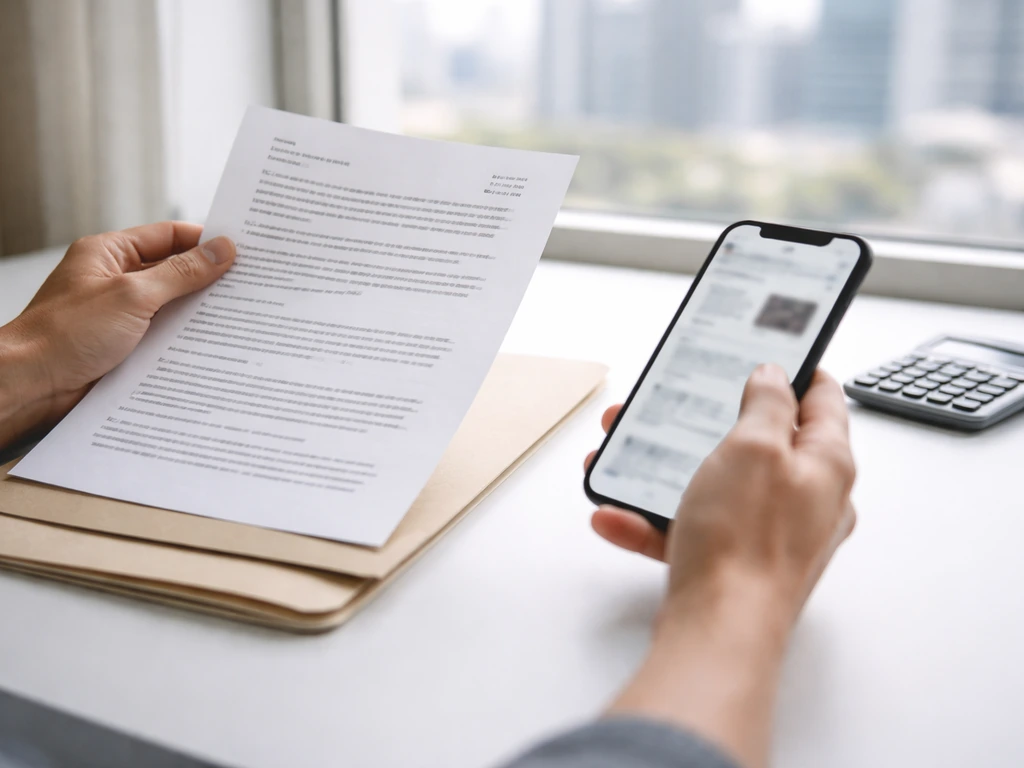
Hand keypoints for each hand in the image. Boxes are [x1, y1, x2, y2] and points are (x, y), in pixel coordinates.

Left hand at [0, 222, 235, 450]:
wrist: (31, 387)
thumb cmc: (64, 334)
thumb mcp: (132, 296)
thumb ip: (180, 273)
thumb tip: (220, 251)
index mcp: (109, 254)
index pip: (168, 236)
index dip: (204, 241)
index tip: (240, 250)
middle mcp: (115, 281)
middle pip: (173, 271)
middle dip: (207, 280)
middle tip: (248, 286)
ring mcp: (120, 315)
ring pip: (172, 307)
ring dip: (198, 314)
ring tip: (237, 317)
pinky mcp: (125, 346)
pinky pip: (164, 337)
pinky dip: (186, 340)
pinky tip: (211, 346)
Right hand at [585, 365, 854, 614]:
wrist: (719, 633)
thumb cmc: (746, 545)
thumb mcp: (755, 449)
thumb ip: (767, 404)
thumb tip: (772, 377)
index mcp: (825, 464)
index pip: (822, 399)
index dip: (797, 368)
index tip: (771, 350)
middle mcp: (804, 499)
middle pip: (756, 441)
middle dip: (704, 419)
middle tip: (673, 403)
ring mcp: (768, 533)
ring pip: (713, 483)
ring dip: (665, 467)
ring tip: (621, 453)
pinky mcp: (732, 561)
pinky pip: (688, 527)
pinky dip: (651, 518)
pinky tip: (616, 515)